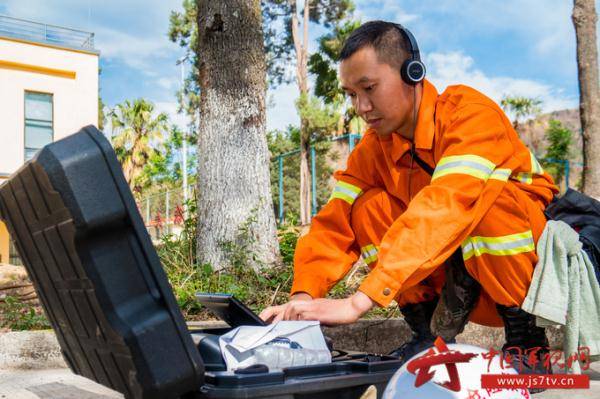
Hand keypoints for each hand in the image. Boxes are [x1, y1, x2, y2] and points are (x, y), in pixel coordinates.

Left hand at [259, 291, 374, 325]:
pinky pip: (301, 316)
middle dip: (277, 319)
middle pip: (285, 308)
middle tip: (272, 330)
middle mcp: (305, 303)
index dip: (270, 313)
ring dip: (287, 320)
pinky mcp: (315, 311)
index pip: (284, 306)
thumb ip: (308, 319)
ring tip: (287, 329)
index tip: (262, 321)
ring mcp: (310, 306)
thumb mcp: (319, 316)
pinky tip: (297, 327)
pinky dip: (297, 322)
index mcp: (305, 303)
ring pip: (291, 310)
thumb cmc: (336, 313)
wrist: (350, 308)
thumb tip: (298, 328)